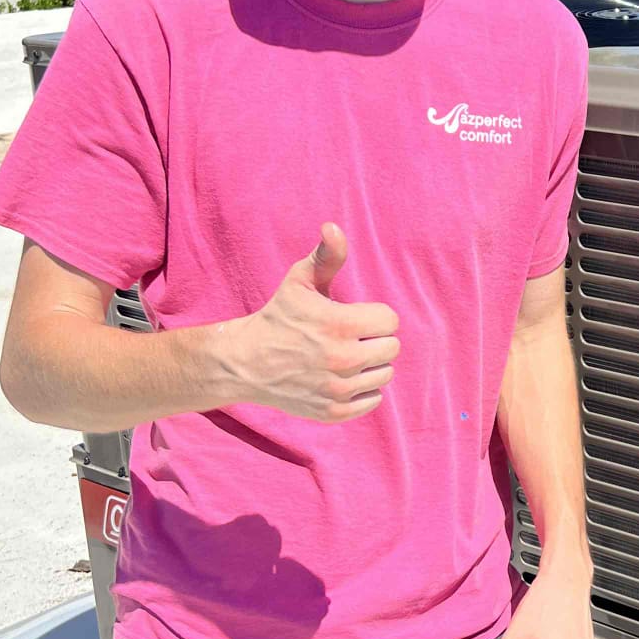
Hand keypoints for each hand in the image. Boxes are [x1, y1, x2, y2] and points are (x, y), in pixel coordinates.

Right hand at [227, 223, 400, 422]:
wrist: (246, 362)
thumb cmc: (279, 317)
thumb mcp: (299, 281)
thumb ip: (325, 256)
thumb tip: (334, 226)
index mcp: (340, 324)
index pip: (390, 321)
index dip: (375, 316)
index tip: (355, 317)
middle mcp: (343, 359)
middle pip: (392, 349)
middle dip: (375, 340)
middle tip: (350, 338)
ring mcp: (339, 389)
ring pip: (385, 375)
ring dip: (371, 366)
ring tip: (346, 357)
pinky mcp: (334, 411)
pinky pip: (373, 399)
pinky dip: (363, 390)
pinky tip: (342, 377)